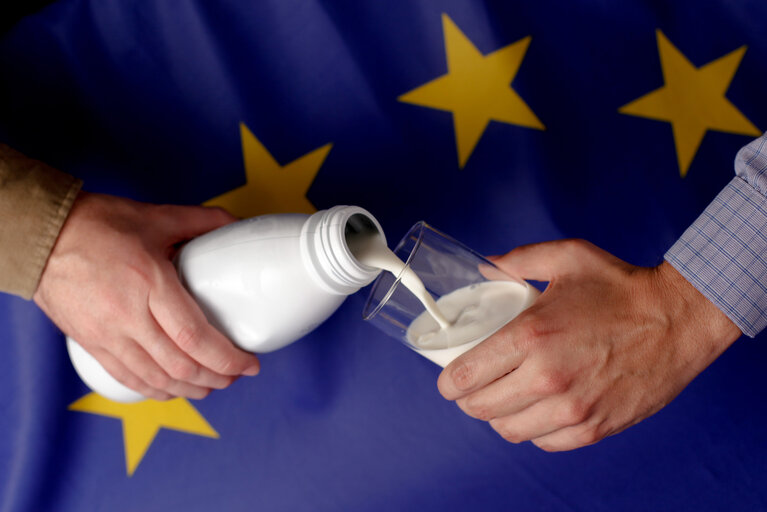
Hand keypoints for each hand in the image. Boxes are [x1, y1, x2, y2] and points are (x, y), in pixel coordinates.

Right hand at [34, 192, 260, 399]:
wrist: (40, 237)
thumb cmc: (96, 225)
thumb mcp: (154, 217)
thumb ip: (200, 221)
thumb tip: (233, 225)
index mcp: (150, 284)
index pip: (195, 337)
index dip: (227, 358)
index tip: (249, 364)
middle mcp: (129, 317)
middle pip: (180, 366)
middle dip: (216, 378)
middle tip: (236, 376)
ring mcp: (107, 335)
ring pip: (156, 379)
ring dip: (190, 389)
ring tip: (213, 386)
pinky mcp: (92, 344)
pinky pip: (128, 378)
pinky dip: (156, 390)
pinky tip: (174, 389)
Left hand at [437, 239, 740, 450]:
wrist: (680, 318)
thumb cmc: (622, 286)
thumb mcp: (566, 257)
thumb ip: (517, 260)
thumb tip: (485, 267)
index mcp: (531, 335)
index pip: (465, 375)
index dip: (447, 382)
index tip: (448, 380)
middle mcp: (547, 377)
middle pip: (480, 408)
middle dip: (467, 399)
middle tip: (472, 388)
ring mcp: (572, 408)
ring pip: (509, 431)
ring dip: (498, 417)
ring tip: (503, 400)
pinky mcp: (595, 427)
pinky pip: (544, 442)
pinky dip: (533, 430)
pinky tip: (536, 411)